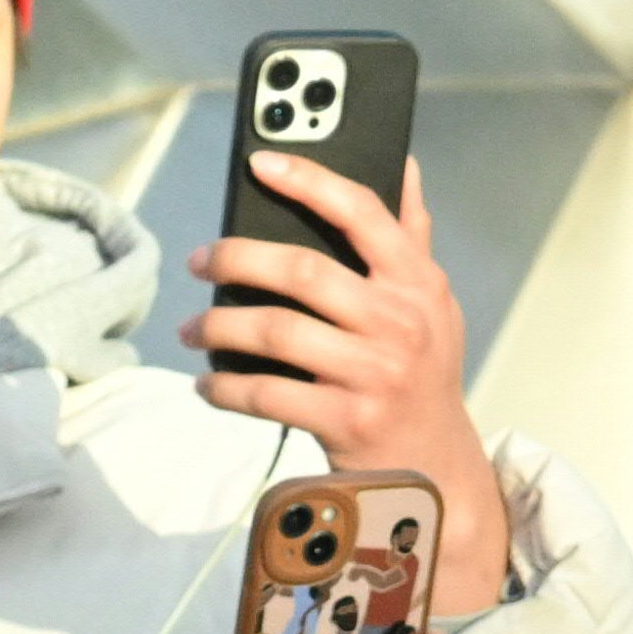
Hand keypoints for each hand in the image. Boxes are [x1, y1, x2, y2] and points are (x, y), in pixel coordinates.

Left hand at [179, 152, 510, 615]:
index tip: (261, 161)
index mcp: (417, 284)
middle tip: (202, 260)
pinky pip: (267, 394)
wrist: (438, 472)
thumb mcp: (434, 305)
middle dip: (237, 259)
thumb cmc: (424, 377)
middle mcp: (399, 323)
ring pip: (275, 332)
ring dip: (219, 328)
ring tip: (194, 329)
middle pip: (301, 271)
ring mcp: (373, 374)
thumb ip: (412, 238)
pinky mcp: (346, 421)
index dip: (309, 180)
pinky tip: (208, 385)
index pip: (363, 212)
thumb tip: (406, 166)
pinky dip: (226, 390)